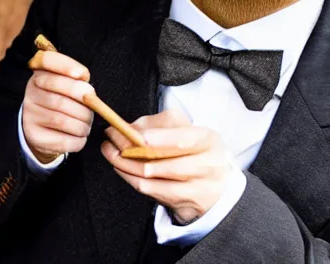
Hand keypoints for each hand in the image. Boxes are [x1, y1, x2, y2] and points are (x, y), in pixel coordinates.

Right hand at [23, 50, 93, 163]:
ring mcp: (30, 115)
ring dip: (83, 124)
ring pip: (62, 121)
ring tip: (87, 123)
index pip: (47, 61)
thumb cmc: (64, 100)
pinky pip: (63, 140)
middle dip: (83, 103)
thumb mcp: (69, 84)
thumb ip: (79, 81)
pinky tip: (80, 135)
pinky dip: (78, 139)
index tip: (83, 74)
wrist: (44, 128)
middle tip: (94, 106)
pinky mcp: (35, 136)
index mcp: (40, 74)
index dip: (66, 66)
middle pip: (60, 97)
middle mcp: (31, 93)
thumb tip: (87, 87)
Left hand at [101, 110, 232, 223]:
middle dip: (132, 149)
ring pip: (154, 176)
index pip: (184, 138)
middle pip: (165, 160)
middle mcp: (207, 165)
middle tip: (111, 139)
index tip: (134, 132)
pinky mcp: (184, 204)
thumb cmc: (198, 153)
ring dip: (126, 164)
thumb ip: (163, 125)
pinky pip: (151, 191)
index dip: (158, 137)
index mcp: (208, 140)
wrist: (218, 188)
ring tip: (111, 152)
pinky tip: (121, 168)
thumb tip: (133, 127)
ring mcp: (197, 188)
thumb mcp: (190, 132)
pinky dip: (131, 178)